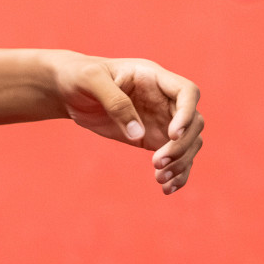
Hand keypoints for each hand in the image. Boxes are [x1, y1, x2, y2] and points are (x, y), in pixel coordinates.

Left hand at [48, 52, 203, 194]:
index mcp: (153, 77)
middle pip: (194, 123)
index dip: (187, 114)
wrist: (69, 90)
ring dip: (181, 163)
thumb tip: (139, 134)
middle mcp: (164, 99)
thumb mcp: (90, 79)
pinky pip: (176, 157)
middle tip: (157, 162)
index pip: (187, 92)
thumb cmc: (79, 76)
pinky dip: (177, 173)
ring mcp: (162, 119)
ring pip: (189, 143)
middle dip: (181, 145)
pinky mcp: (153, 138)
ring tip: (159, 178)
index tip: (172, 134)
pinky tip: (166, 188)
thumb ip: (115, 102)